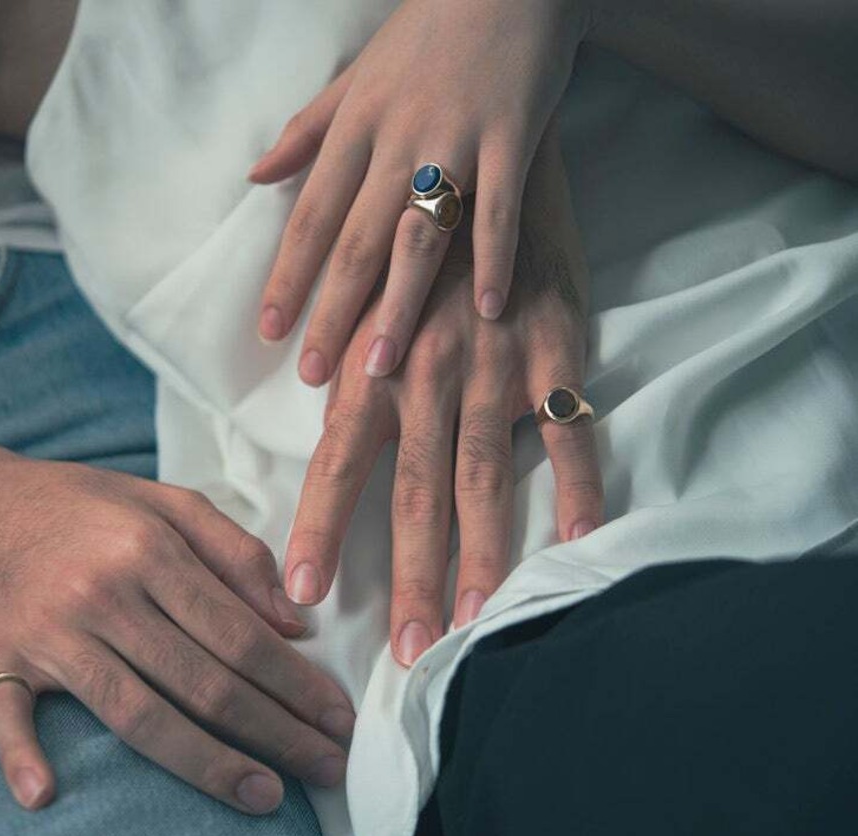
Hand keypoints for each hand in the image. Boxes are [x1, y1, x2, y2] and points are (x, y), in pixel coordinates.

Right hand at [0, 448, 354, 814]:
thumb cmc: (82, 507)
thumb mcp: (166, 502)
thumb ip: (236, 553)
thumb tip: (294, 622)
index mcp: (148, 550)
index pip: (239, 633)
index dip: (296, 683)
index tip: (338, 719)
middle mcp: (102, 594)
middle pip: (203, 681)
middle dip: (277, 731)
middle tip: (328, 767)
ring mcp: (47, 632)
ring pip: (138, 713)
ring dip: (207, 763)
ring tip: (266, 796)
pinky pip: (6, 715)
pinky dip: (20, 756)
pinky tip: (44, 794)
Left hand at [252, 0, 589, 383]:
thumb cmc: (423, 35)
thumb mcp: (353, 78)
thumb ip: (306, 132)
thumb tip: (255, 176)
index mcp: (354, 128)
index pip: (310, 217)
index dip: (287, 277)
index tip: (269, 332)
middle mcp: (397, 140)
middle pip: (356, 241)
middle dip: (332, 312)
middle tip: (315, 374)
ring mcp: (456, 140)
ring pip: (420, 235)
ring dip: (401, 304)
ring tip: (382, 365)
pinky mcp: (514, 138)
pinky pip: (501, 210)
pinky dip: (494, 260)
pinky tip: (487, 312)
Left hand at [281, 128, 602, 665]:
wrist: (481, 145)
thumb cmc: (406, 224)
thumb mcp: (353, 283)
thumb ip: (327, 343)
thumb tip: (294, 391)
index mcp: (369, 360)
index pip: (335, 461)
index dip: (317, 529)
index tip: (301, 595)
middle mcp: (426, 371)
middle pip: (412, 493)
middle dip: (406, 577)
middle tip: (405, 652)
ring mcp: (496, 364)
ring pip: (485, 478)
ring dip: (479, 557)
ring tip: (472, 624)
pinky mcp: (557, 347)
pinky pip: (572, 429)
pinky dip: (580, 486)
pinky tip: (579, 544)